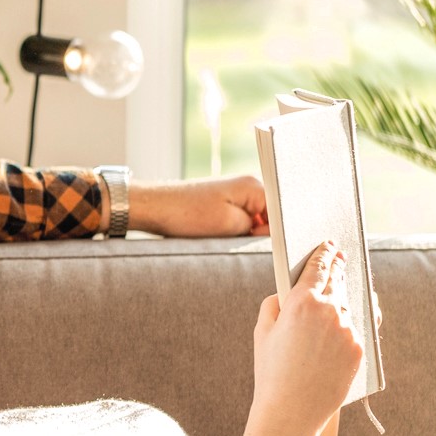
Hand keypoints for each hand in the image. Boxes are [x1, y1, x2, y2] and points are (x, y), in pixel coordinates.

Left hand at [129, 175, 268, 237]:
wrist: (153, 206)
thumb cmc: (187, 214)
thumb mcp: (229, 225)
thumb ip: (256, 229)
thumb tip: (269, 233)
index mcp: (254, 186)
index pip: (283, 212)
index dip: (280, 232)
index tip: (275, 249)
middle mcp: (247, 186)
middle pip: (270, 216)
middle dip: (263, 233)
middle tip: (250, 245)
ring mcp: (234, 194)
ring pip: (253, 221)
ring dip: (247, 234)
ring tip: (233, 240)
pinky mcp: (221, 203)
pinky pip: (238, 220)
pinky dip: (235, 231)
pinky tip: (225, 238)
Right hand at [251, 240, 362, 435]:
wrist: (292, 410)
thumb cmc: (271, 371)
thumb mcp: (262, 332)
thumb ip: (274, 304)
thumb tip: (288, 293)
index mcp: (301, 301)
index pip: (317, 267)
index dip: (323, 253)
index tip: (328, 245)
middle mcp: (329, 310)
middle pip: (338, 281)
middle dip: (338, 267)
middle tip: (340, 257)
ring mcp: (348, 329)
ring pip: (347, 306)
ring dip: (342, 299)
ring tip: (338, 294)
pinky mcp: (359, 347)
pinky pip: (355, 330)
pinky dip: (347, 327)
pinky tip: (340, 328)